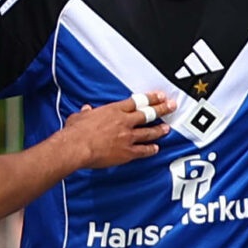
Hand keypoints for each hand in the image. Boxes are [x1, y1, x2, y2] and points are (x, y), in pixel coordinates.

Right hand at [58, 93, 172, 169]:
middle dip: (162, 109)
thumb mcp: (79, 117)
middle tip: (172, 106)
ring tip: (167, 128)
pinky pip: (143, 150)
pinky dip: (150, 149)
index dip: (151, 98)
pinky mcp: (127, 152)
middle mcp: (124, 121)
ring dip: (159, 130)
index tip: (160, 95)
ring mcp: (127, 137)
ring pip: (149, 132)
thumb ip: (86, 113)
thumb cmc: (75, 131)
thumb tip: (86, 110)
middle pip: (148, 113)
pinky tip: (156, 149)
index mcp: (113, 110)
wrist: (77, 147)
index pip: (137, 101)